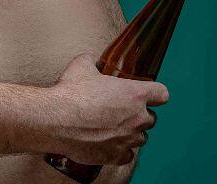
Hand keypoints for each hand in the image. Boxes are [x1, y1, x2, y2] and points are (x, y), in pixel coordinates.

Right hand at [44, 53, 168, 164]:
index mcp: (134, 94)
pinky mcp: (116, 155)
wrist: (54, 120)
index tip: (148, 96)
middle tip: (119, 112)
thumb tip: (91, 60)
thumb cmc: (70, 94)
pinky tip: (108, 145)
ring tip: (112, 130)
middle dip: (137, 116)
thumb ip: (91, 62)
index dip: (154, 94)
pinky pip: (127, 156)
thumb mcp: (80, 67)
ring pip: (140, 138)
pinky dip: (120, 151)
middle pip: (151, 118)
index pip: (161, 94)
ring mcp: (128, 138)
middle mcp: (137, 117)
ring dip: (130, 134)